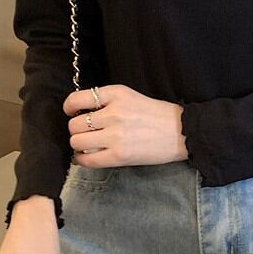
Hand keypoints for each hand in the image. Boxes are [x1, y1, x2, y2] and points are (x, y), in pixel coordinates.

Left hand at [63, 84, 187, 168]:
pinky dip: (82, 159)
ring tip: (89, 146)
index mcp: (117, 94)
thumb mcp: (131, 97)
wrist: (182, 132)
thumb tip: (80, 114)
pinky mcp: (119, 155)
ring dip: (79, 145)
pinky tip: (88, 157)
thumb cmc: (157, 115)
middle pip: (74, 124)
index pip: (77, 99)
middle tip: (87, 133)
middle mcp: (114, 112)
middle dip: (77, 130)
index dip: (70, 108)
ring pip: (77, 141)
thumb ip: (107, 102)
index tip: (73, 113)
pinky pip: (87, 159)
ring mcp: (115, 135)